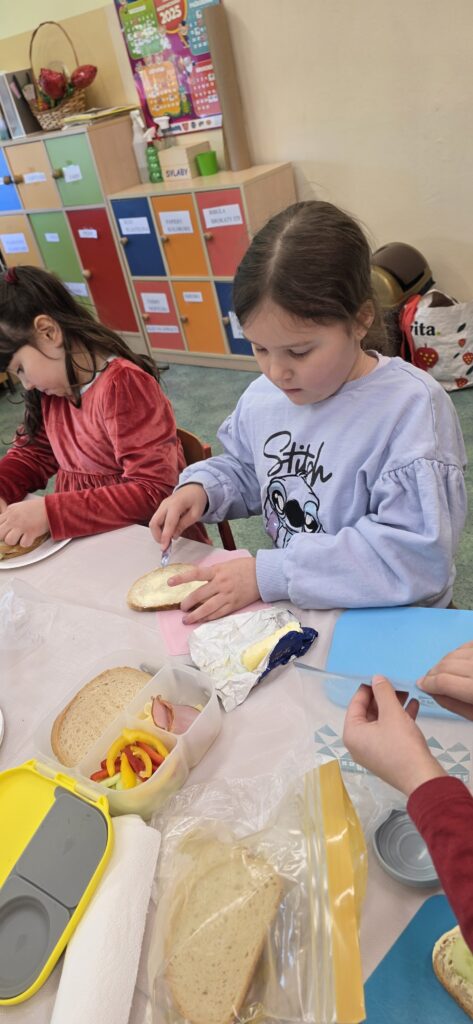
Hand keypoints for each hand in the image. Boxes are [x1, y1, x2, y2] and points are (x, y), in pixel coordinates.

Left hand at [0, 497, 49, 546]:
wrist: (50, 507)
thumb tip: (3, 523)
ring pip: (9, 541)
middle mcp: (13, 519)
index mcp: (9, 512)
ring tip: (21, 537)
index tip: (4, 532)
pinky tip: (30, 537)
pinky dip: (27, 543)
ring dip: (15, 541)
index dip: (0, 530)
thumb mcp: (18, 506)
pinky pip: (23, 544)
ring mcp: (22, 525)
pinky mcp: (31, 532)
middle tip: (11, 536)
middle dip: (4, 537)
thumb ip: (9, 514)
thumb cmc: (36, 507)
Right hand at [149, 485, 207, 549]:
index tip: (164, 548)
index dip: (165, 536)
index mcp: (176, 504)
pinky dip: (159, 528)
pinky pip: (157, 520)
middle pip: (154, 522)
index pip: (168, 523)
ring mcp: (162, 505)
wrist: (194, 487)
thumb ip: (184, 524)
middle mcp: (165, 504)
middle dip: (157, 536)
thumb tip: (173, 536)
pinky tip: (167, 533)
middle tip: (165, 545)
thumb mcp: (195, 514)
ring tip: (167, 540)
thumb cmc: (197, 500)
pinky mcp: (161, 508)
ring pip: (153, 522)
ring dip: (158, 533)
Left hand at [168, 557, 259, 624]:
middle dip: (188, 603)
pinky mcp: (234, 605)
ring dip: (196, 615)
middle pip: (199, 595)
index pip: (196, 574)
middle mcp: (221, 584)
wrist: (263, 575)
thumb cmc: (243, 567)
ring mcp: (227, 596)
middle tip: (182, 608)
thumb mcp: (225, 565)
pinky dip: (209, 618)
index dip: (182, 578)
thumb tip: (197, 580)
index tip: (169, 582)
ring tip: (187, 620)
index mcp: (217, 571)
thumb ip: (212, 573)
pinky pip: (219, 614)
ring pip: (208, 608)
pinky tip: (202, 621)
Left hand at [343, 675, 445, 795]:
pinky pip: (390, 731)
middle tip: (396, 683)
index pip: (355, 704)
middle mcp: (358, 744)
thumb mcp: (392, 713)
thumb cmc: (401, 744)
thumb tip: (376, 678)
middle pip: (368, 713)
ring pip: (381, 721)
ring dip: (393, 706)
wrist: (422, 778)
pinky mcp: (388, 755)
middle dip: (382, 697)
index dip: (367, 688)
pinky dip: (400, 718)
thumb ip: (383, 692)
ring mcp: (373, 751)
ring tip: (407, 692)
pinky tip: (414, 705)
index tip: (379, 676)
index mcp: (352, 733)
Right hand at [418, 642, 472, 720]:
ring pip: (453, 654)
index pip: (444, 682)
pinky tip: (458, 664)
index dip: (428, 684)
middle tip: (429, 682)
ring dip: (443, 664)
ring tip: (443, 674)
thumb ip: (453, 704)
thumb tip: (432, 692)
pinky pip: (465, 646)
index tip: (421, 686)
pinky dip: (457, 654)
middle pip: (446, 666)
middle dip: (433, 674)